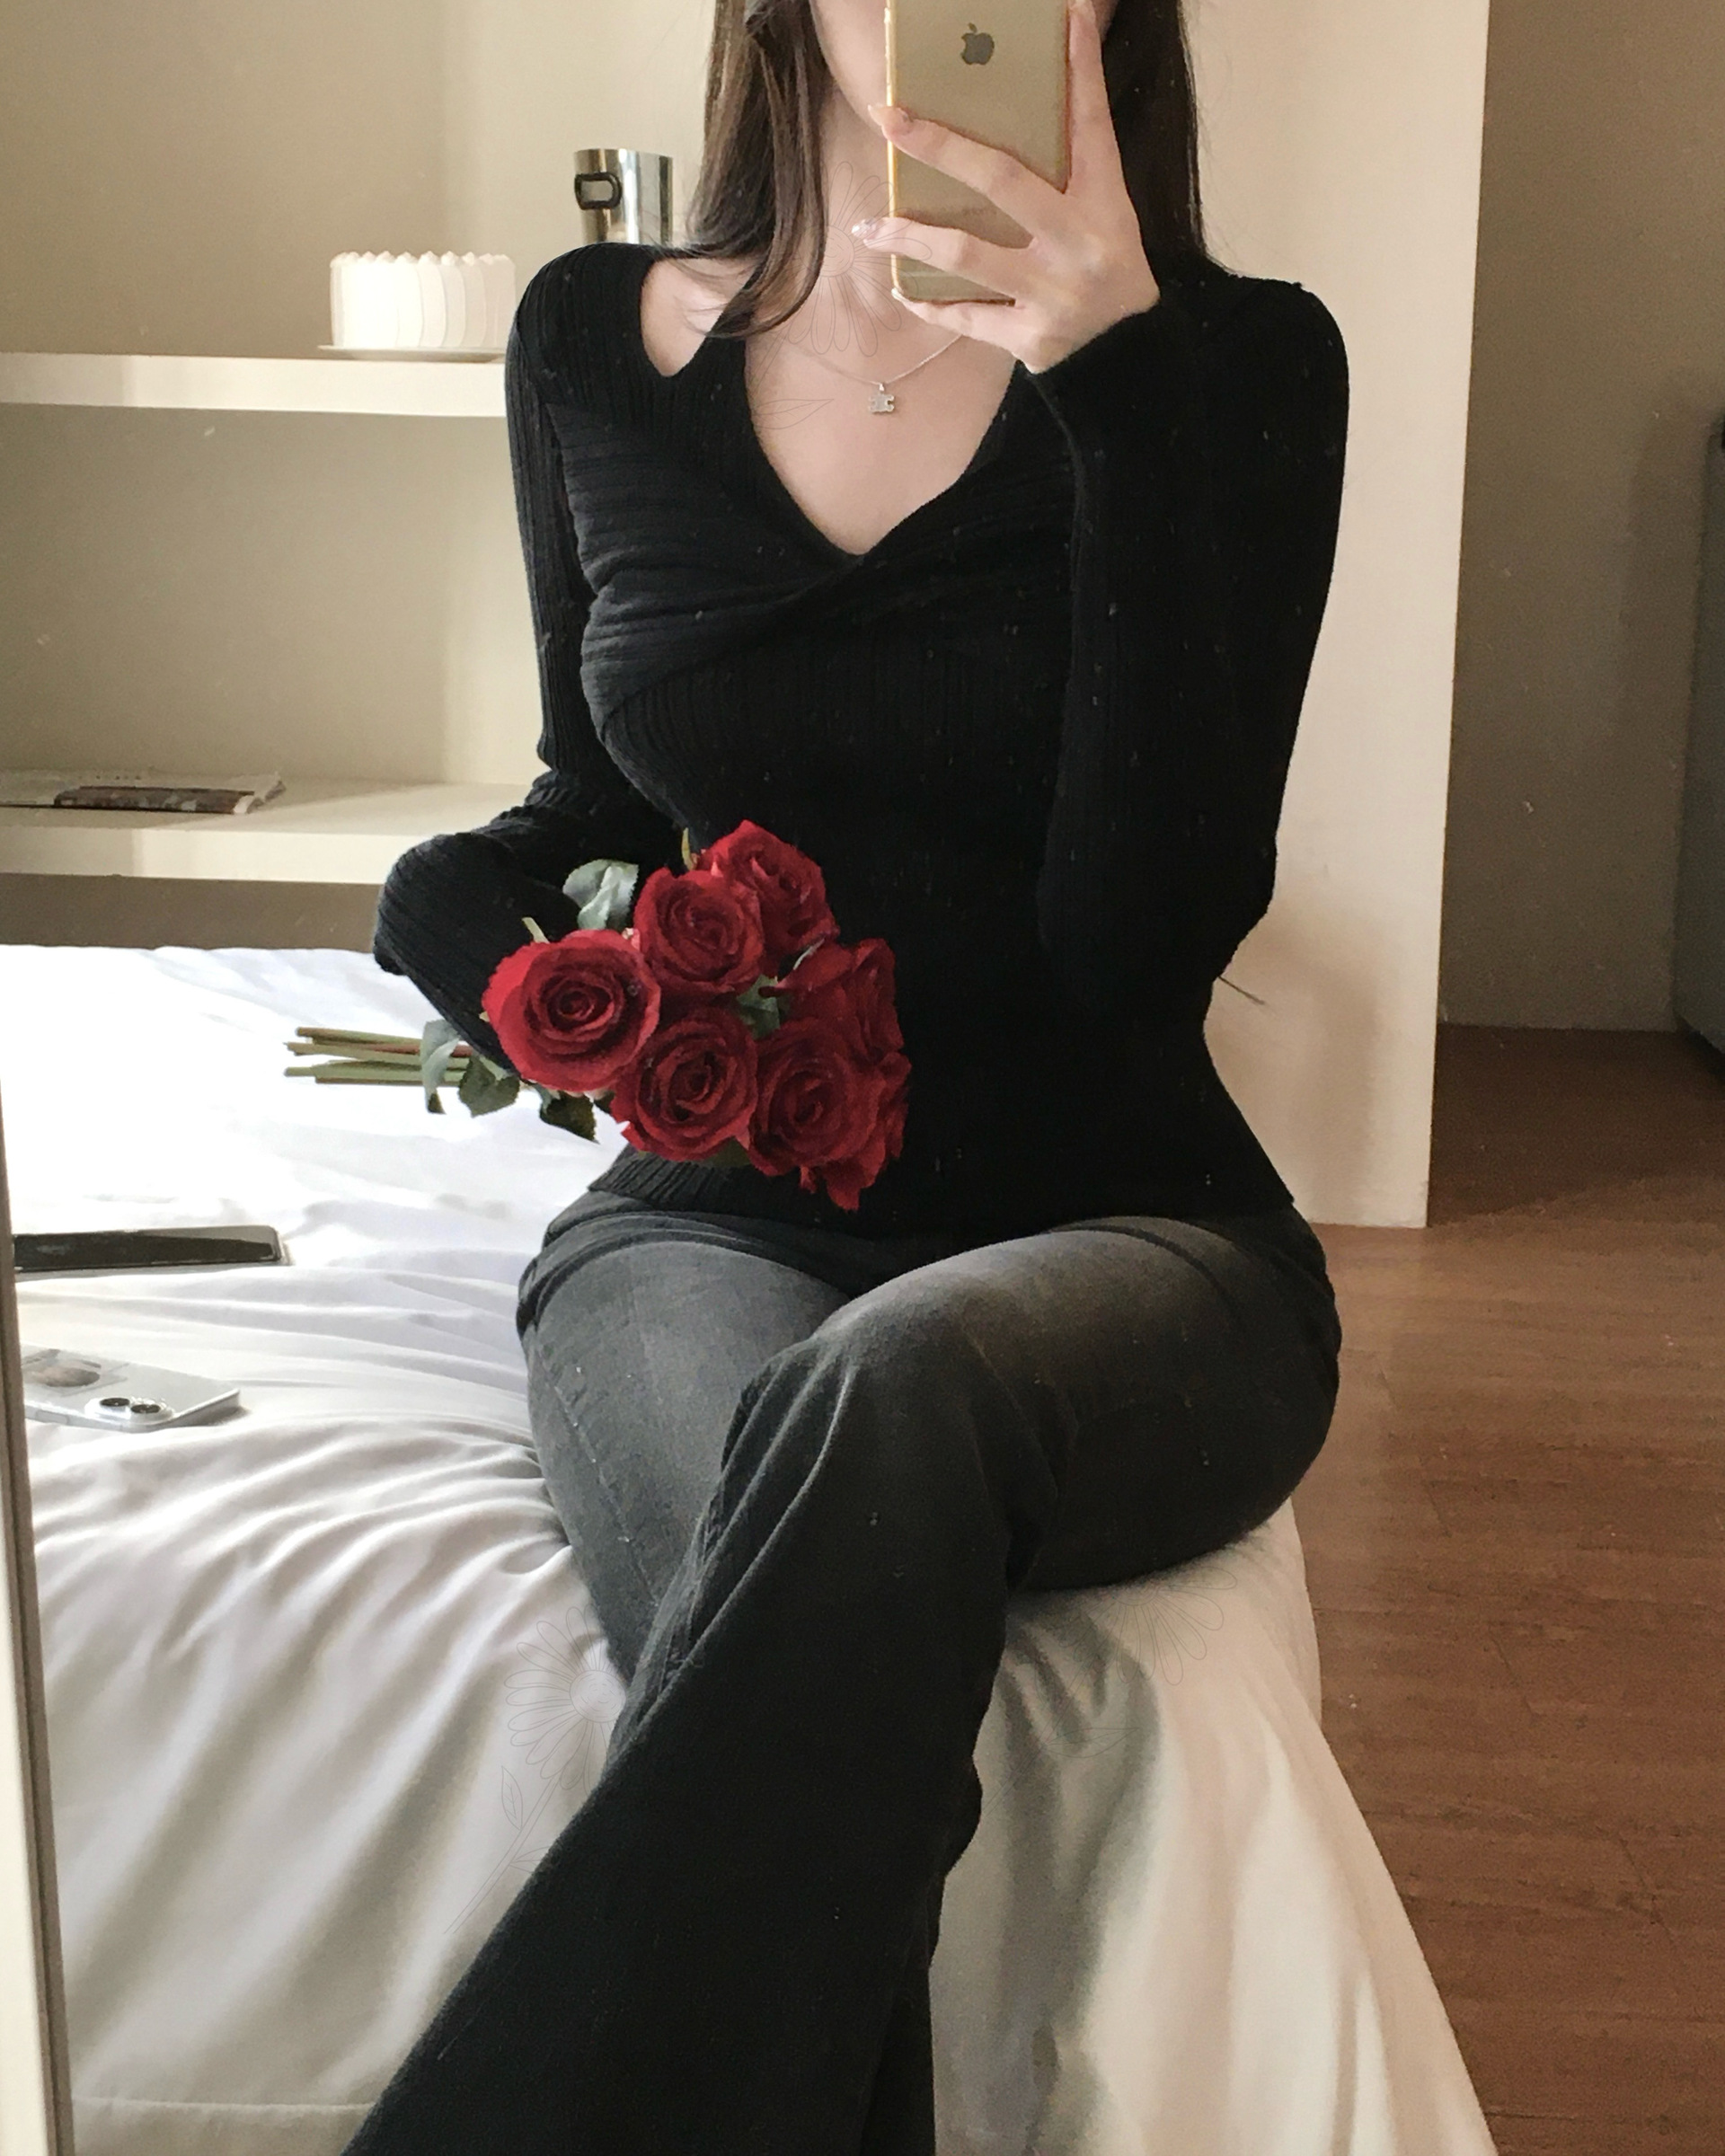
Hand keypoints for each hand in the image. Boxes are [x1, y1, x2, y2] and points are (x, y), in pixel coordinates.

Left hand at [856, 0, 1159, 372]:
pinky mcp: (1030, 339)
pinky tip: (902, 287)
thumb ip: (1070, 165)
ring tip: (871, 229)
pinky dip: (930, 304)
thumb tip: (1029, 102)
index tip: (1063, 16)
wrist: (1126, 355)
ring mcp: (1053, 295)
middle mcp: (1080, 245)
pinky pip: (966, 317)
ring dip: (910, 238)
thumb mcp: (1103, 213)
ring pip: (967, 255)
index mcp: (1104, 204)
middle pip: (1003, 180)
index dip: (1080, 71)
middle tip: (890, 118)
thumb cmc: (1103, 269)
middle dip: (941, 145)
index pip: (1092, 125)